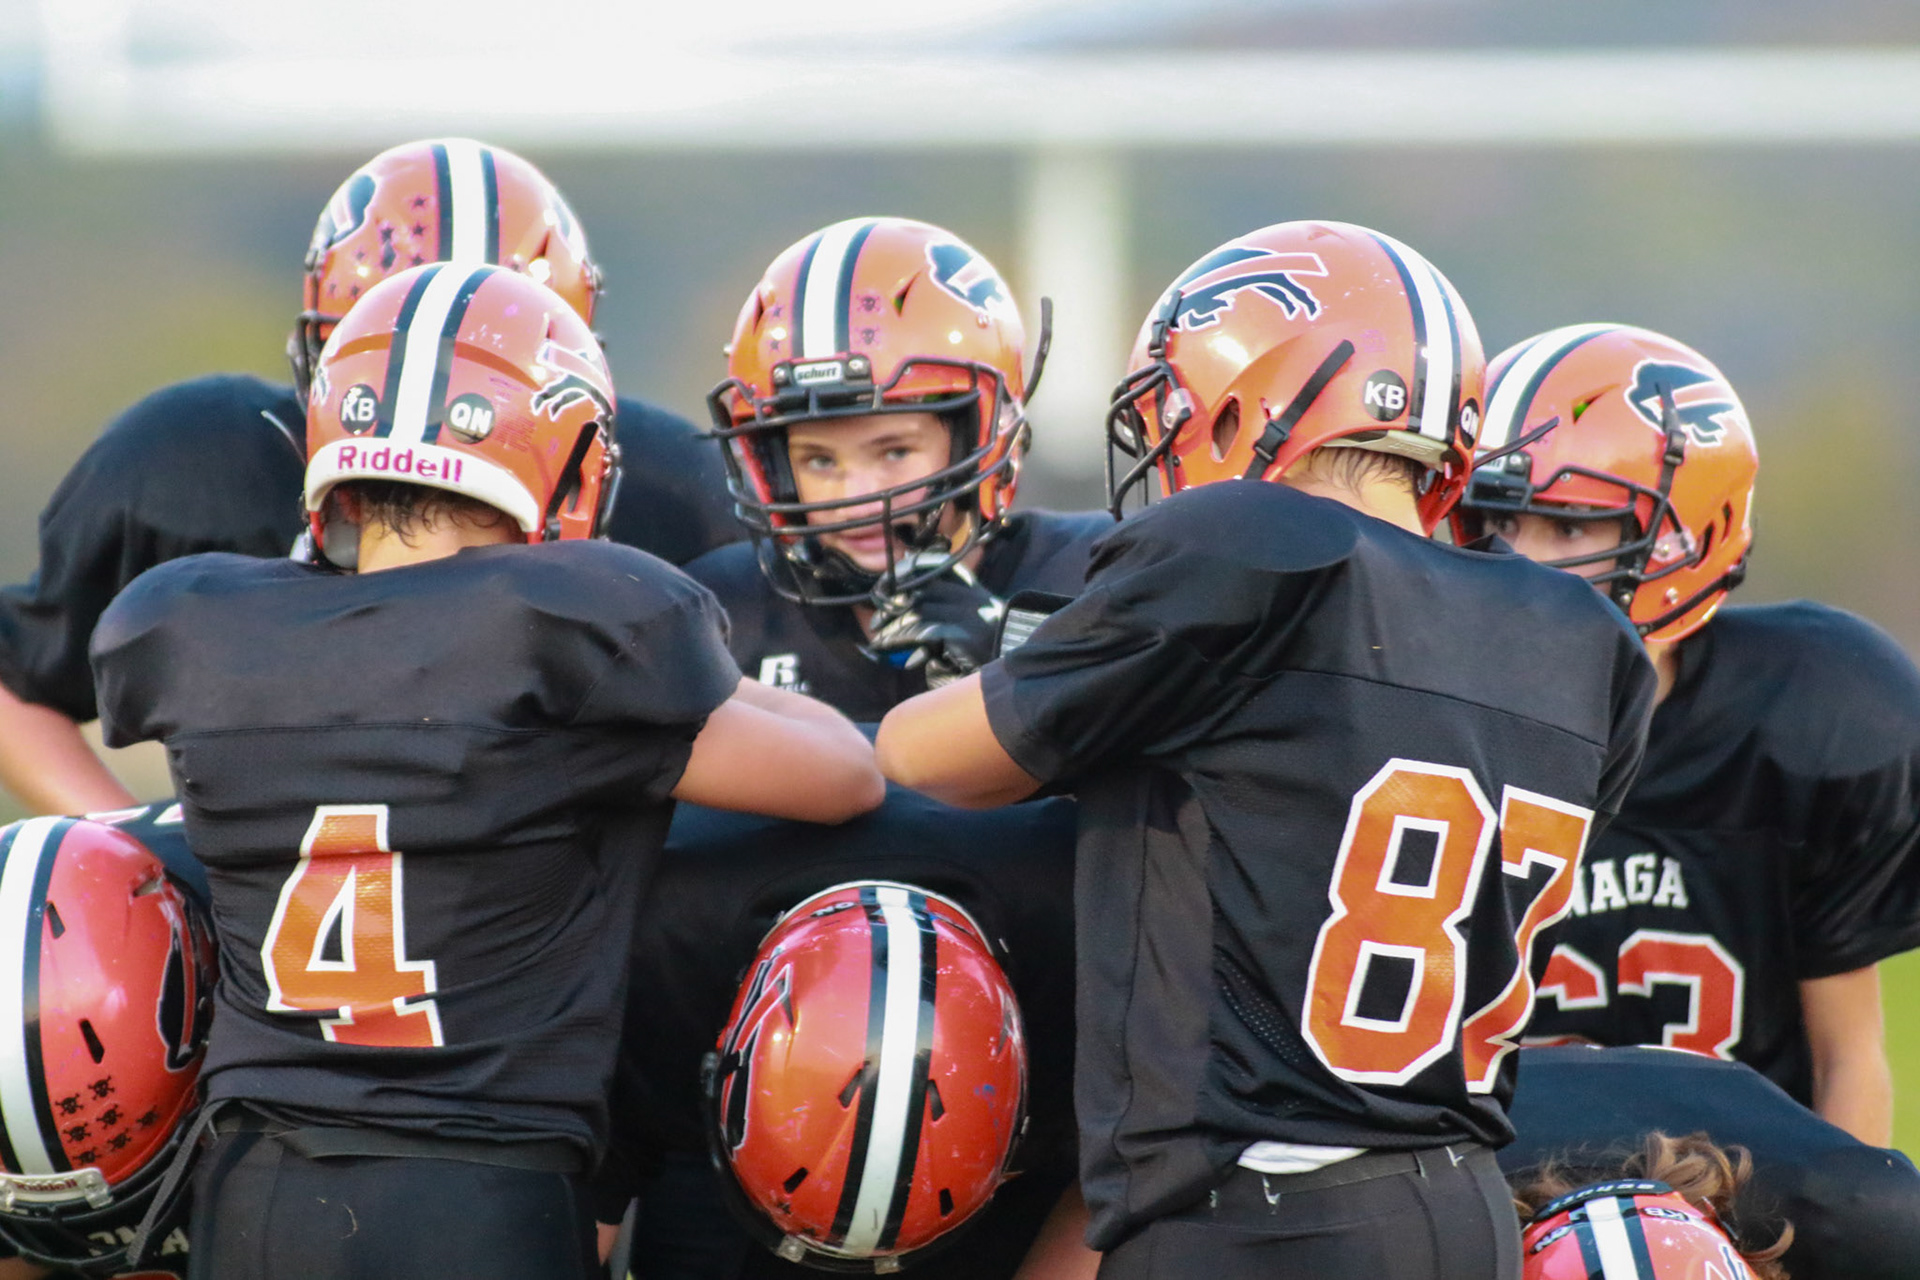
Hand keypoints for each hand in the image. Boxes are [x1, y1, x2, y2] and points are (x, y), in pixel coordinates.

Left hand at [865, 562, 1006, 686]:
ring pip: (917, 611)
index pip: (929, 565)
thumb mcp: (967, 610)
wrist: (1016, 653)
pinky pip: (924, 632)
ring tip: (880, 640)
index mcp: (965, 583)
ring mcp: (965, 612)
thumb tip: (906, 585)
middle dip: (891, 605)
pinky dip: (904, 641)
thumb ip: (941, 598)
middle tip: (876, 621)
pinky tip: (896, 652)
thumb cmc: (988, 635)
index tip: (883, 588)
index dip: (903, 572)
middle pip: (917, 590)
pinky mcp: (963, 633)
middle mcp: (964, 593)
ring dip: (893, 628)